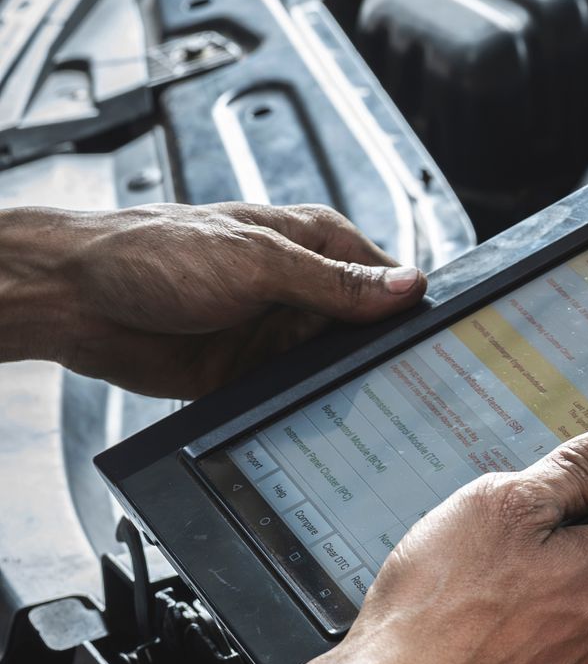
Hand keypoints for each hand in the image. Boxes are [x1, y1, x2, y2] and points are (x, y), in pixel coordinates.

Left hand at [0, 201, 426, 396]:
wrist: (73, 301)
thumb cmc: (150, 256)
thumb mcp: (259, 263)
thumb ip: (335, 283)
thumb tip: (406, 287)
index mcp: (311, 244)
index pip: (387, 278)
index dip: (412, 309)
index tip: (437, 341)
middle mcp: (300, 289)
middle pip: (368, 330)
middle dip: (381, 355)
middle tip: (406, 383)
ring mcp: (276, 332)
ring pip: (334, 368)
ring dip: (343, 385)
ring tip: (366, 405)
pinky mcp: (250, 374)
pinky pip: (295, 397)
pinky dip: (306, 408)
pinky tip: (319, 419)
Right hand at [317, 420, 587, 663]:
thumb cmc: (441, 603)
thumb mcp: (506, 501)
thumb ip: (578, 470)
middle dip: (574, 548)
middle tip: (511, 539)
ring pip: (575, 616)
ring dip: (543, 597)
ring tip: (481, 589)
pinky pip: (542, 658)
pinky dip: (517, 641)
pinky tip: (473, 630)